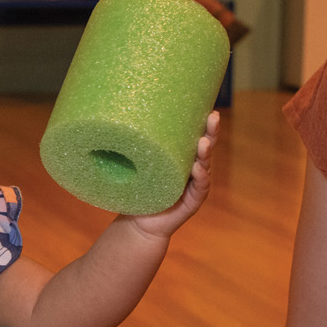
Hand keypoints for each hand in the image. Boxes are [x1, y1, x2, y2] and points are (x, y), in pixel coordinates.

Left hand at [127, 111, 218, 238]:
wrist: (139, 223)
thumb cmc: (138, 189)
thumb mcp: (136, 164)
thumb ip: (134, 147)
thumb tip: (114, 116)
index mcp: (181, 155)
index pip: (194, 133)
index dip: (201, 119)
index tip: (205, 103)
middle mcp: (192, 167)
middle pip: (206, 145)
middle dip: (211, 131)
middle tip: (212, 116)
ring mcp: (195, 184)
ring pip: (205, 165)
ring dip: (205, 153)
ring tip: (203, 142)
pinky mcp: (193, 201)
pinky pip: (200, 187)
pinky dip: (200, 177)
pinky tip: (197, 168)